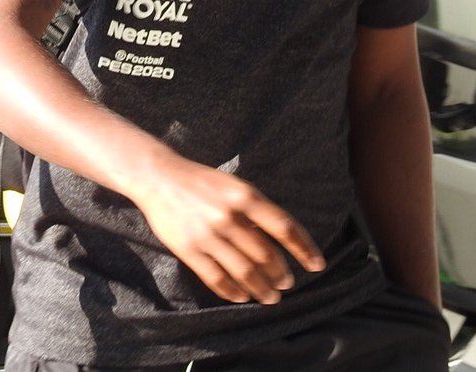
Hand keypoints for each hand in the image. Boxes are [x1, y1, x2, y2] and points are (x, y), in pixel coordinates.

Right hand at [129, 155, 324, 304]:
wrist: (159, 177)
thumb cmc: (201, 182)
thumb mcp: (234, 186)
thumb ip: (255, 209)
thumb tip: (281, 238)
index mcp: (245, 196)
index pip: (285, 227)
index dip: (304, 249)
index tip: (317, 265)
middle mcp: (230, 216)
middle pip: (266, 255)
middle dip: (281, 274)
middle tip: (287, 284)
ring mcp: (209, 235)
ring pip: (245, 272)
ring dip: (262, 289)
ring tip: (270, 297)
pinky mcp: (189, 250)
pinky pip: (217, 279)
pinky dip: (233, 292)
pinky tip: (242, 296)